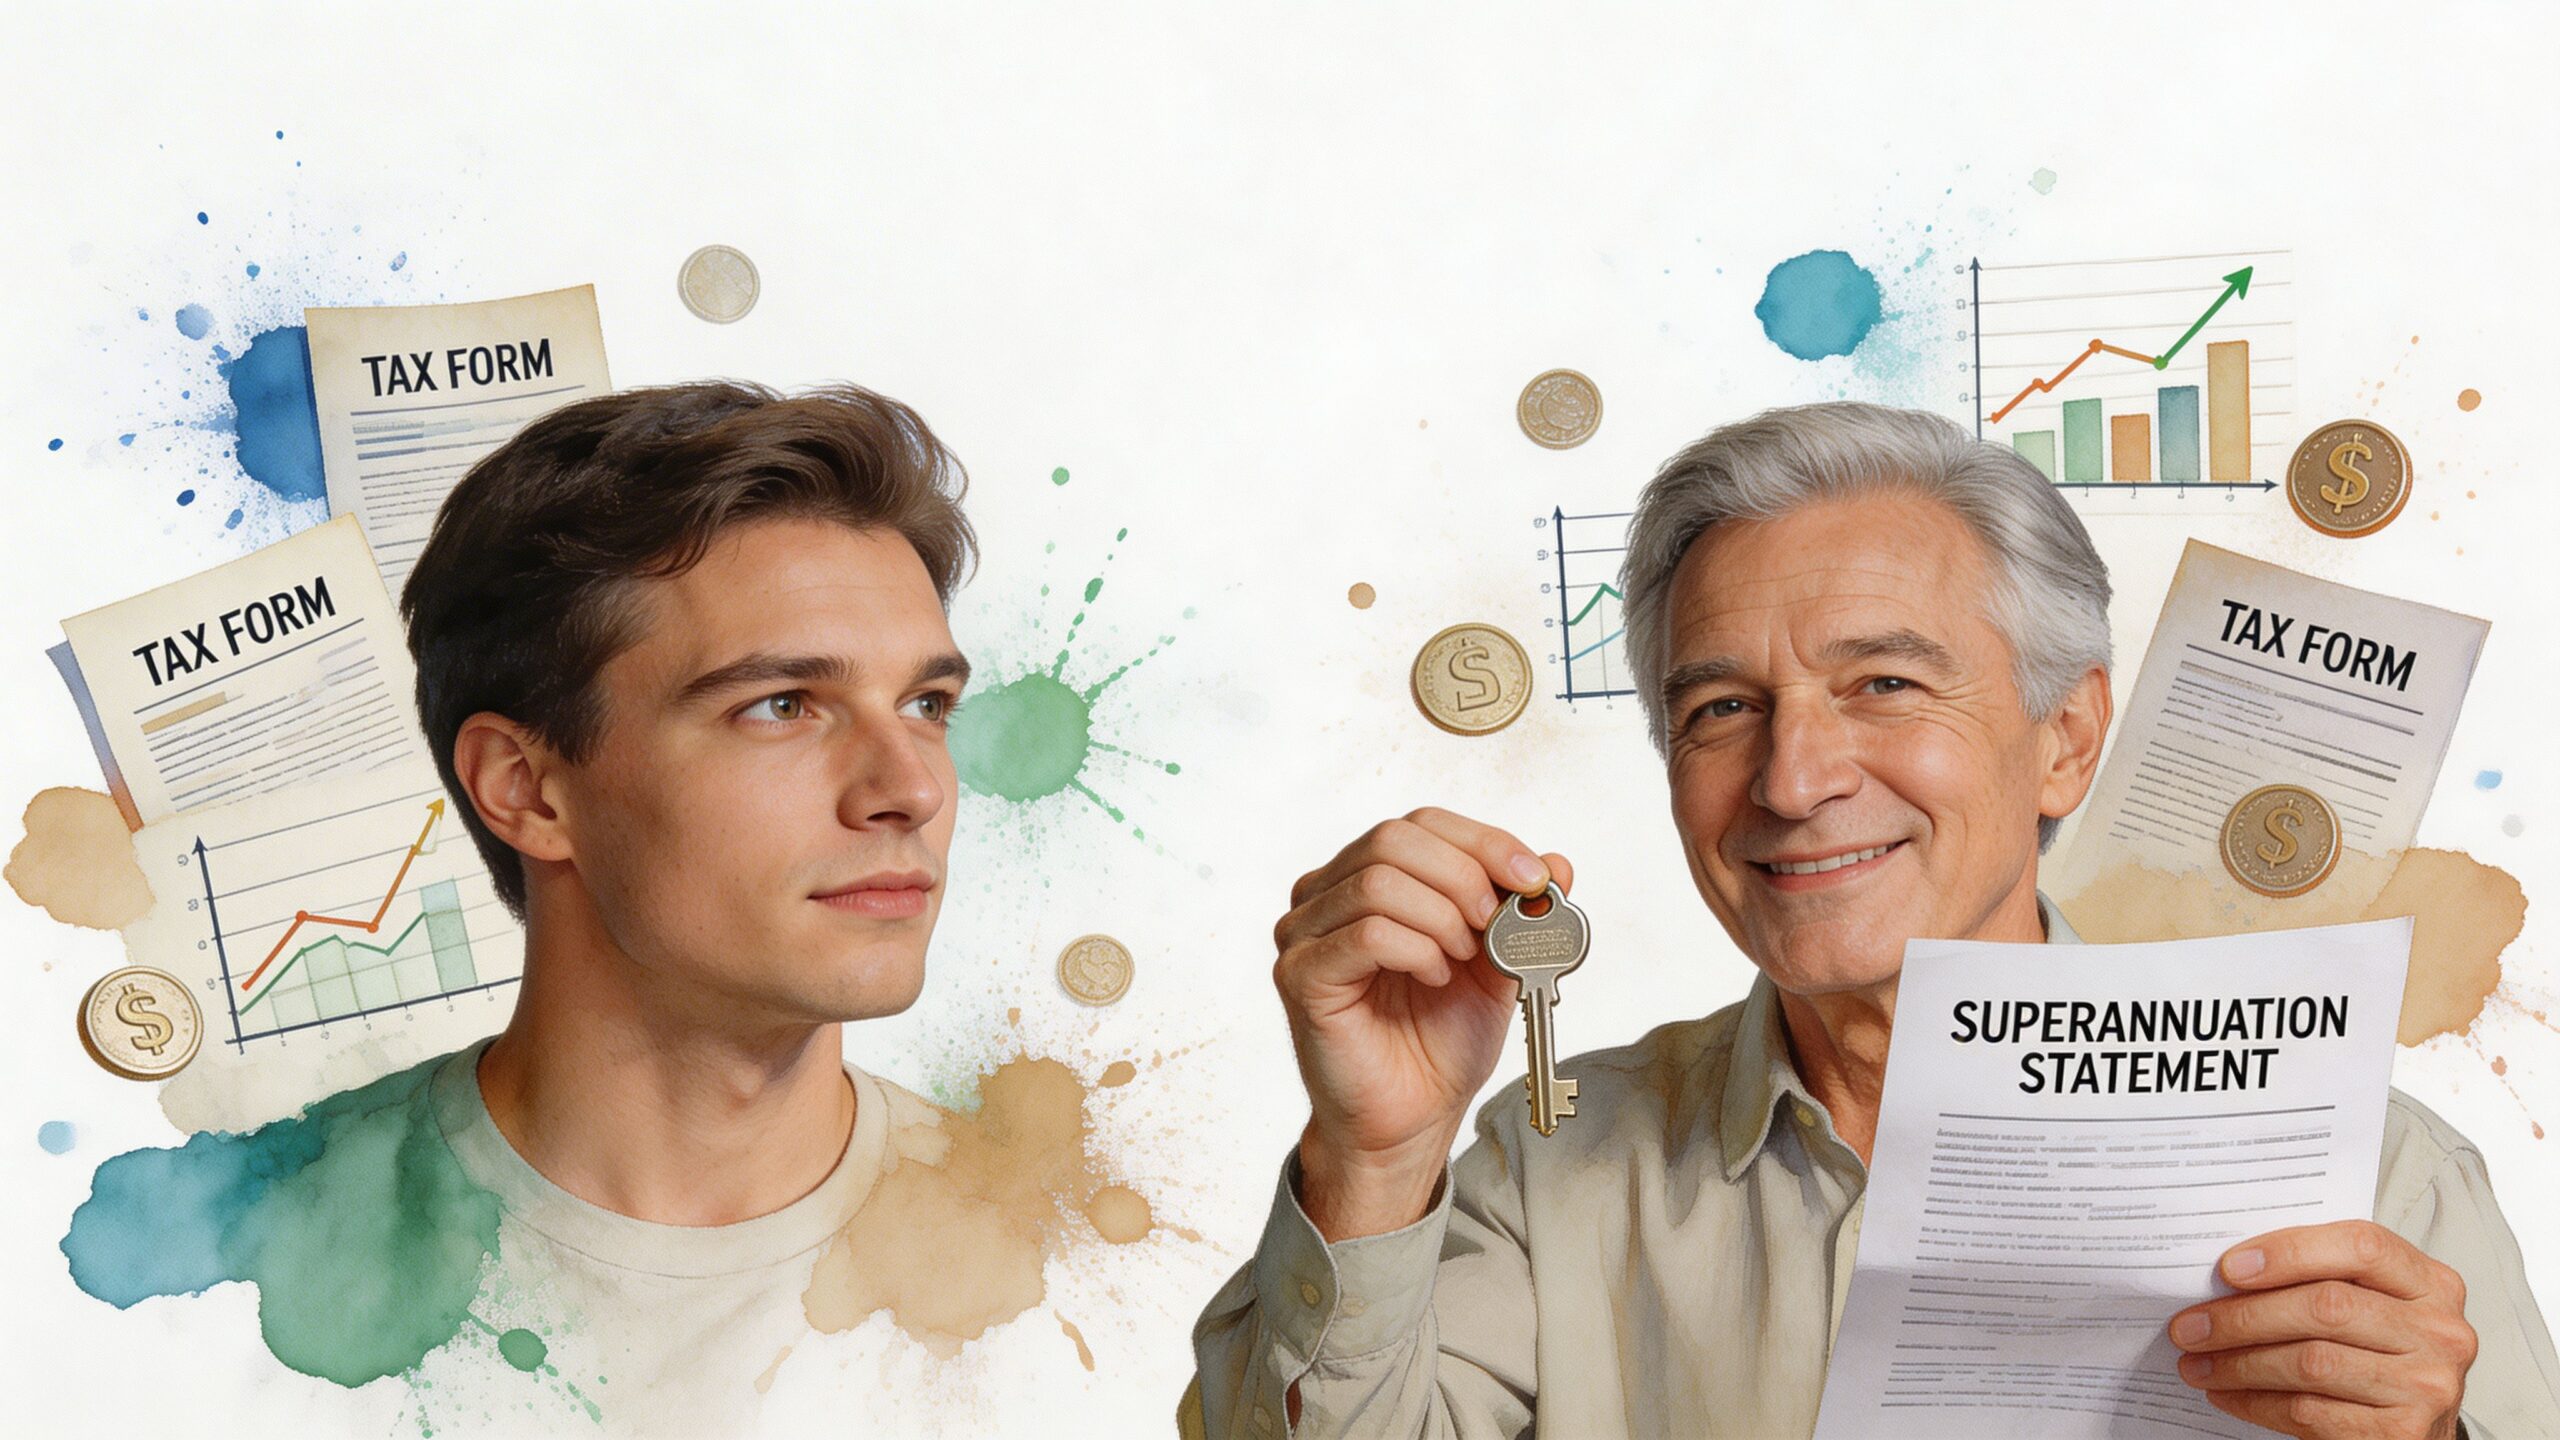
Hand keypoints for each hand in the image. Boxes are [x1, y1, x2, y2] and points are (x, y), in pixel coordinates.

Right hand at [1271, 807, 1570, 1239]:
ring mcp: (1304, 933)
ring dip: (1442, 917)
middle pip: (1394, 838)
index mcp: (1366, 878)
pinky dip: (1417, 949)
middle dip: (1464, 875)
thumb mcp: (1498, 965)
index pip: (1419, 824)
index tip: (1536, 877)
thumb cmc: (1440, 1042)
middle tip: (1494, 922)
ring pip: (1379, 881)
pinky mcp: (1301, 975)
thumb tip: (1559, 862)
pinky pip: (1366, 932)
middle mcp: (1325, 894)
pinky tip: (1436, 978)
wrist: (1411, 1120)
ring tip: (1463, 959)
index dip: (1483, 841)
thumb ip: (1520, 912)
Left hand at [2168, 1219, 2477, 1437]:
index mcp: (2430, 1282)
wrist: (2416, 1429)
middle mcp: (2439, 1332)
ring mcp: (2426, 1386)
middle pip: (2326, 1307)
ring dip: (2239, 1364)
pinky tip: (2227, 1395)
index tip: (2228, 1268)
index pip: (2359, 1246)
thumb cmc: (2379, 1353)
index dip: (2288, 1253)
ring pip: (2310, 1363)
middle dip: (2244, 1316)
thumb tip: (2225, 1274)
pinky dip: (2255, 1403)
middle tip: (2189, 1326)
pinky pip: (2309, 1412)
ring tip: (2197, 1364)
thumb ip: (2321, 1277)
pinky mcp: (2401, 1433)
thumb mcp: (2370, 1304)